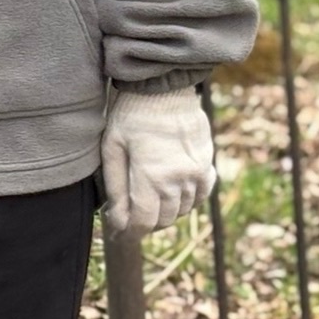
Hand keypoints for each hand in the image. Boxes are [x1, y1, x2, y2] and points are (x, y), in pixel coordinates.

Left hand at [101, 88, 213, 237]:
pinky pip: (200, 194)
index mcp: (151, 176)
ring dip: (164, 212)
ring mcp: (196, 172)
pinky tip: (172, 193)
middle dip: (144, 223)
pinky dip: (186, 200)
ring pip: (182, 210)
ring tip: (147, 201)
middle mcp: (178, 179)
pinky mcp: (206, 163)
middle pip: (163, 219)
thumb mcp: (112, 149)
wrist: (163, 86)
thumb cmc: (130, 114)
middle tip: (128, 215)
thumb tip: (117, 221)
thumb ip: (115, 189)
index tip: (117, 232)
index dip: (128, 232)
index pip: (143, 222)